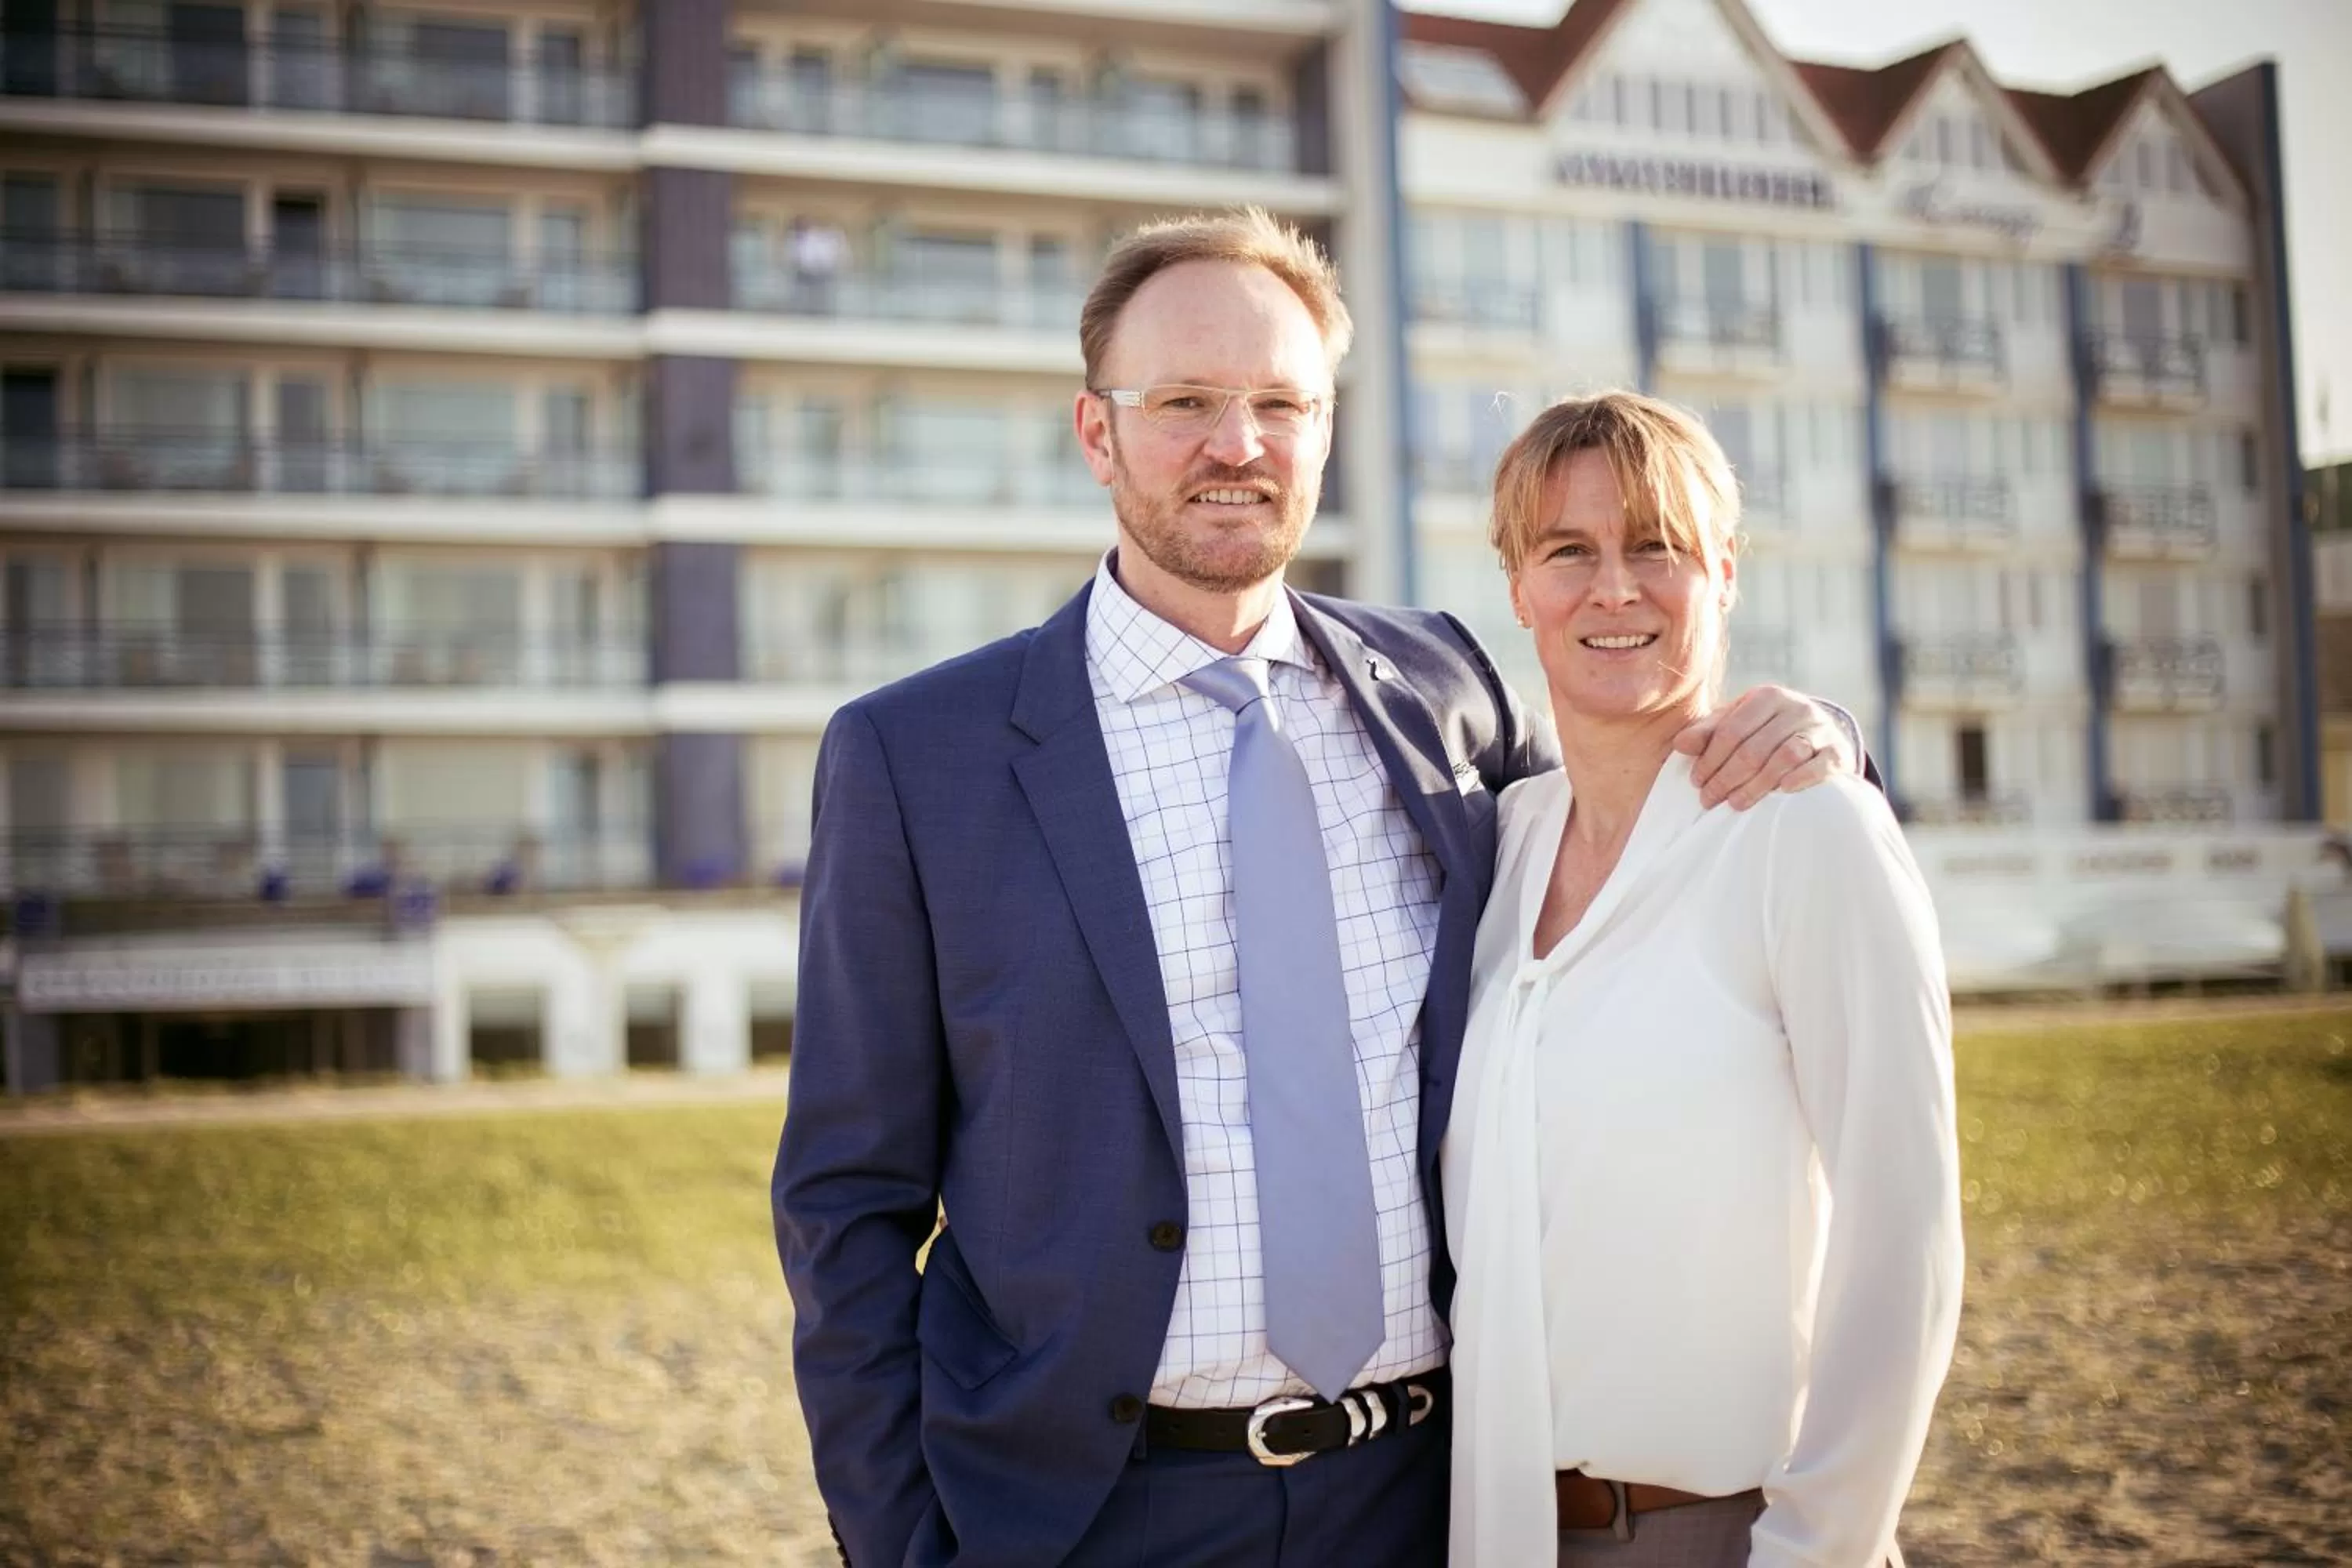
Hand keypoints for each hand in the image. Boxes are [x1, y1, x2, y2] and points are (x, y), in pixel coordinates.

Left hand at [1673, 686, 1853, 809]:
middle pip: (1754, 747)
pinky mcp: (1838, 752)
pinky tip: (1783, 792)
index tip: (1695, 782)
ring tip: (1735, 804)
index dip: (1710, 758)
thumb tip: (1680, 744)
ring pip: (1784, 757)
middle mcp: (1796, 708)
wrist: (1819, 734)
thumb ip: (1708, 732)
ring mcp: (1819, 730)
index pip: (1731, 730)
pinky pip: (1820, 765)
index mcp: (1767, 697)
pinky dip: (1801, 778)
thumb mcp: (1737, 723)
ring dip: (1757, 784)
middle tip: (1708, 799)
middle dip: (1726, 777)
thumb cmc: (1766, 730)